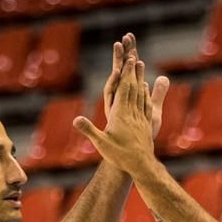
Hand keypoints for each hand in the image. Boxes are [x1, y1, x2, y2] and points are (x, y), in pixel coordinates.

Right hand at [74, 43, 168, 169]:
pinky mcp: (146, 125)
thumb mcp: (101, 144)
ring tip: (141, 66)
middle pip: (133, 87)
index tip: (128, 59)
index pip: (124, 89)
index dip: (126, 74)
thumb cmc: (120, 155)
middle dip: (133, 71)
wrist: (140, 166)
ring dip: (140, 78)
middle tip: (134, 55)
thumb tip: (75, 119)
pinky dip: (145, 94)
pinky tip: (145, 90)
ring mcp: (140, 118)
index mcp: (121, 114)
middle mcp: (132, 113)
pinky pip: (146, 105)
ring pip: (141, 93)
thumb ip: (89, 129)